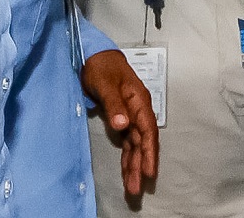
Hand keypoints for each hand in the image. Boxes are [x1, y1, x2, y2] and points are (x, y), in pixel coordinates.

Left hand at [82, 49, 160, 195]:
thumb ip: (114, 104)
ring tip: (132, 187)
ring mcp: (130, 116)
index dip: (149, 152)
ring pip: (135, 145)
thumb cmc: (102, 66)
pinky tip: (126, 171)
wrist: (94, 56)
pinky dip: (126, 157)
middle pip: (143, 142)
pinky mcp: (121, 119)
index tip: (148, 171)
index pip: (148, 130)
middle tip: (137, 187)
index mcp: (139, 101)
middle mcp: (137, 111)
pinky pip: (127, 142)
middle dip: (141, 165)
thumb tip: (123, 126)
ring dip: (133, 165)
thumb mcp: (106, 84)